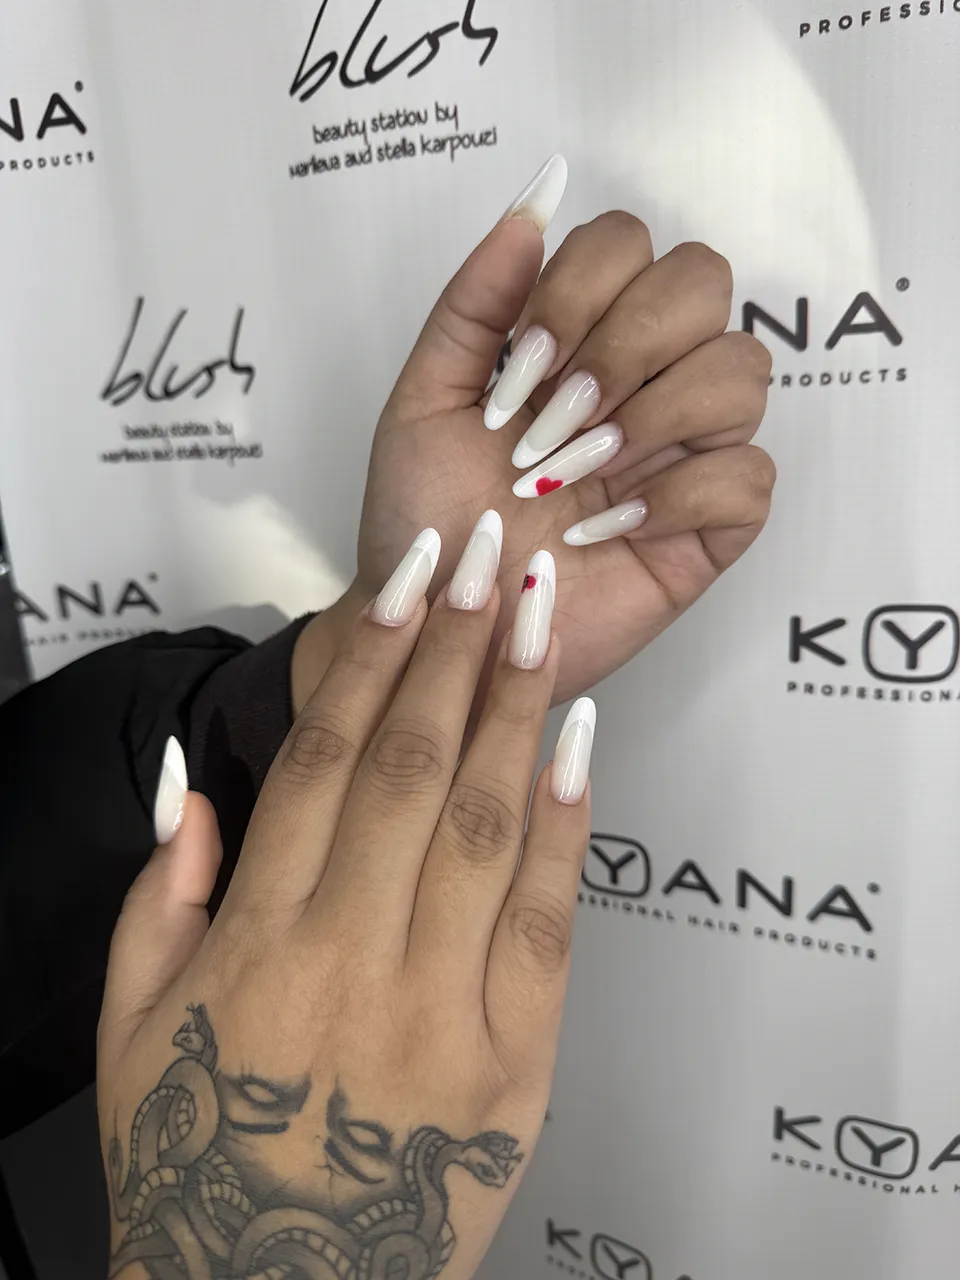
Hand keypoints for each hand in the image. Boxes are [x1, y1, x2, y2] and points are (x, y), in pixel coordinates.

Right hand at [99, 526, 592, 1279]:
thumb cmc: (203, 1164)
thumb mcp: (134, 1033)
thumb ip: (162, 901)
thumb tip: (198, 791)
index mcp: (257, 943)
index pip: (326, 760)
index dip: (369, 655)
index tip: (404, 580)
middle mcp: (351, 960)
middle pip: (413, 767)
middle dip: (453, 645)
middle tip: (487, 553)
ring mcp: (444, 1010)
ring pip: (483, 823)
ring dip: (512, 703)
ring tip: (535, 612)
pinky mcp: (517, 1063)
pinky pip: (545, 920)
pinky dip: (562, 823)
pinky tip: (574, 740)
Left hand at [295, 157, 773, 708]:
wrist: (435, 622)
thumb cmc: (427, 516)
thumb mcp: (423, 402)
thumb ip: (473, 304)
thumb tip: (535, 201)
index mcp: (579, 339)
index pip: (630, 243)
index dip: (579, 292)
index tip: (516, 374)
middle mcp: (643, 381)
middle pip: (703, 283)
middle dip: (622, 346)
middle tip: (550, 425)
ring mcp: (682, 451)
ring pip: (742, 370)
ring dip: (652, 416)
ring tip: (575, 477)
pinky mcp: (709, 527)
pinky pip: (750, 476)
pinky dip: (678, 495)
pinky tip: (610, 527)